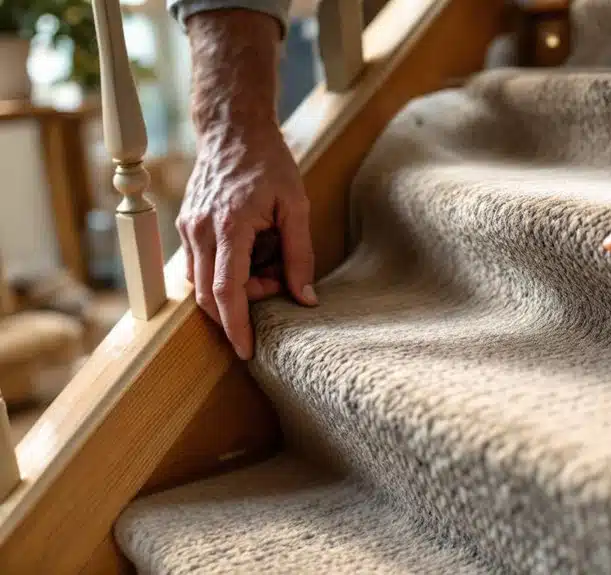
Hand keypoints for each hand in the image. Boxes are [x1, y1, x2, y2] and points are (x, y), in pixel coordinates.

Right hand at [177, 123, 316, 359]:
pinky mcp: (186, 225)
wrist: (233, 130)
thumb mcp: (297, 207)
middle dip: (243, 306)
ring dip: (236, 289)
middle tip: (276, 286)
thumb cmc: (269, 164)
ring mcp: (188, 228)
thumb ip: (300, 255)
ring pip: (203, 283)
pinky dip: (225, 272)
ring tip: (268, 262)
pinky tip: (252, 252)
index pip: (226, 292)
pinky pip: (201, 265)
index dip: (236, 326)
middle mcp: (200, 231)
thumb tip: (305, 298)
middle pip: (211, 295)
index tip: (246, 351)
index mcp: (229, 226)